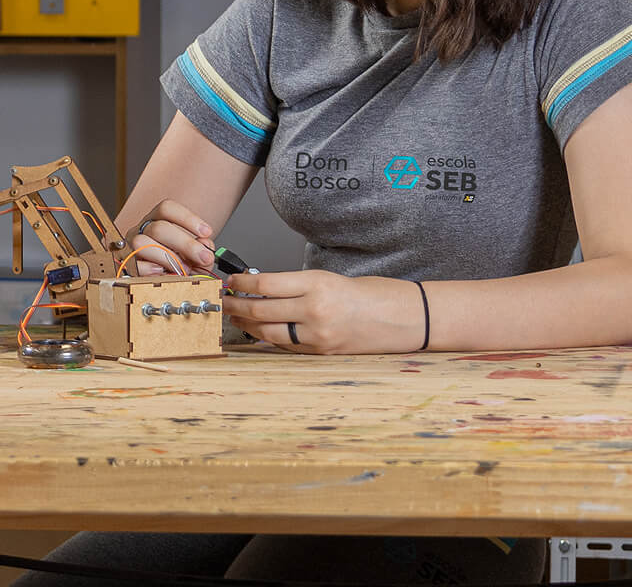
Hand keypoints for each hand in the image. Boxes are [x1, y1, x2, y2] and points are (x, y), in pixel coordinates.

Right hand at [125, 199, 217, 275]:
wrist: (162, 284)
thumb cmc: (179, 265)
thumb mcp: (195, 257)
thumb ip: (203, 250)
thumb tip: (205, 244)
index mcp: (156, 220)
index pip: (166, 208)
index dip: (187, 218)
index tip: (206, 232)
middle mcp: (141, 230)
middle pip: (159, 228)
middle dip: (185, 244)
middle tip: (203, 257)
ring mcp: (130, 247)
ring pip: (142, 243)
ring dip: (168, 258)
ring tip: (184, 269)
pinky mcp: (126, 265)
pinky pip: (135, 265)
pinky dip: (151, 270)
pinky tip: (164, 273)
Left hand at [219, 269, 424, 353]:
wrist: (408, 318)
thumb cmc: (374, 294)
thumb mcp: (331, 279)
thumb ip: (298, 285)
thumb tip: (262, 288)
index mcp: (317, 284)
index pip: (265, 283)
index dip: (241, 283)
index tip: (230, 281)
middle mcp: (315, 309)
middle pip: (261, 309)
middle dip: (237, 305)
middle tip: (223, 300)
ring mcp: (318, 334)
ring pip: (268, 331)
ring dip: (248, 324)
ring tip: (236, 317)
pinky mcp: (323, 352)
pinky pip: (287, 346)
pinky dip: (270, 338)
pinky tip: (260, 332)